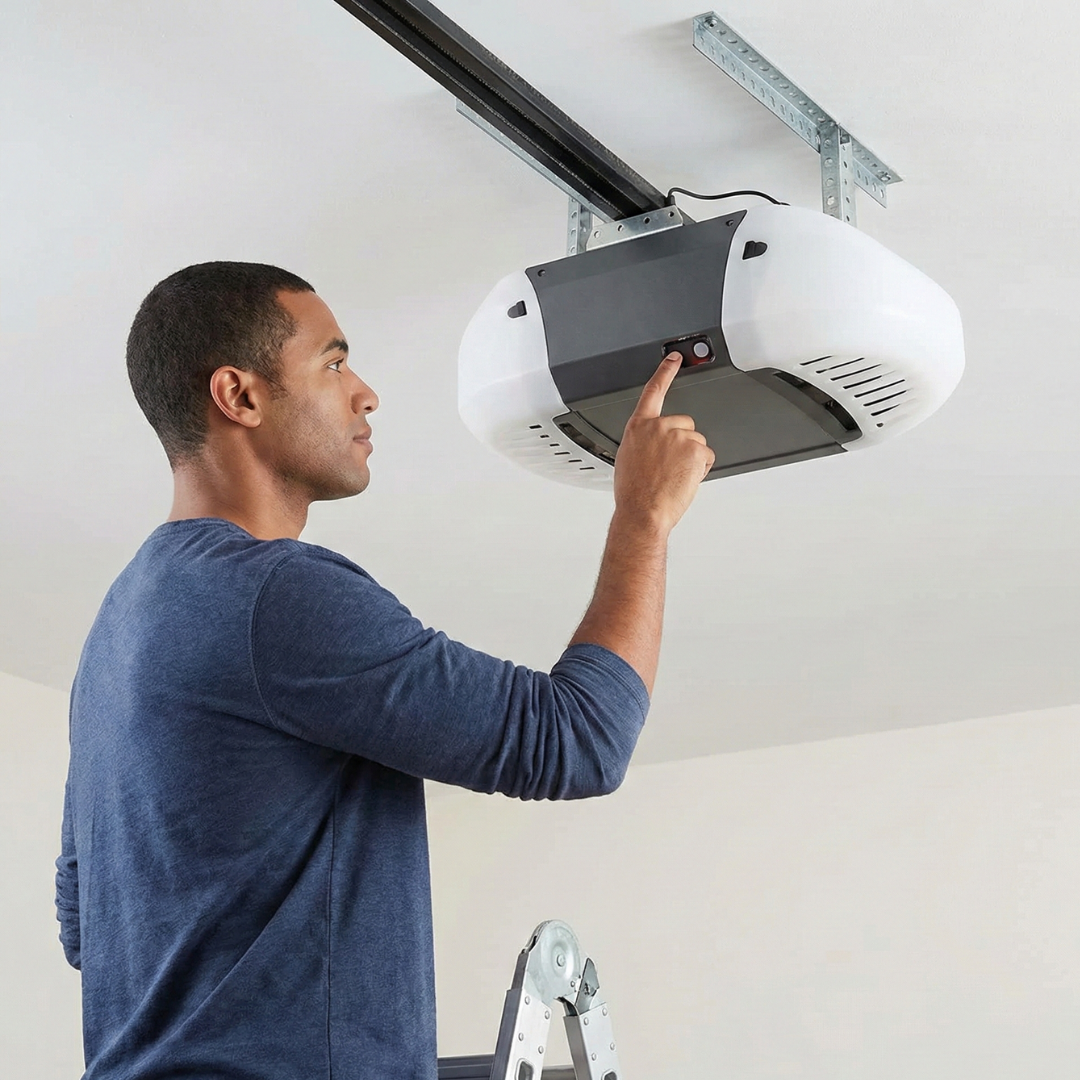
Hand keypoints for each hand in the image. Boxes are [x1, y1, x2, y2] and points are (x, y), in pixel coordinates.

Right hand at [612, 352, 715, 534]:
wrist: (642, 511)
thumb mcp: (628, 460)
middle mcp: (658, 426)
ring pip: (697, 442)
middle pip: (685, 424)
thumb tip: (655, 446)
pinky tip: (685, 479)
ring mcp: (678, 436)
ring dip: (692, 459)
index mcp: (638, 427)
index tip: (675, 358)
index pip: (654, 391)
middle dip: (683, 443)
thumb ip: (644, 443)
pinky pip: (707, 456)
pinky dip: (701, 469)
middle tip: (670, 466)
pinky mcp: (695, 449)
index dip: (665, 371)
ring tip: (674, 476)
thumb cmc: (634, 492)